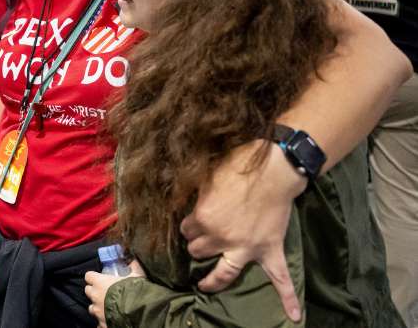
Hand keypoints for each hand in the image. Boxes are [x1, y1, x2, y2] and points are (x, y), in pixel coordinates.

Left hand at [84, 263, 142, 327]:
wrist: (138, 312)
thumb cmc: (135, 291)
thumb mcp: (136, 275)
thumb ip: (133, 267)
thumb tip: (134, 259)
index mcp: (100, 282)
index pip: (88, 276)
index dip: (94, 277)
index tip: (99, 278)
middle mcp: (95, 296)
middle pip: (88, 291)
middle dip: (95, 292)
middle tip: (105, 293)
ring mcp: (97, 311)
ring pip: (92, 308)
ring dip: (98, 307)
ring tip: (108, 308)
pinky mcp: (101, 324)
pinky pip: (99, 322)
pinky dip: (103, 321)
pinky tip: (111, 320)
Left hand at [181, 140, 305, 321]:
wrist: (274, 170)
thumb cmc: (238, 167)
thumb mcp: (207, 178)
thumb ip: (198, 196)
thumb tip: (191, 200)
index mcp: (203, 219)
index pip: (186, 229)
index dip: (189, 225)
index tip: (192, 222)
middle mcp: (221, 239)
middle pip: (199, 251)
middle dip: (197, 246)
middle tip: (200, 242)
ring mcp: (246, 248)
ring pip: (223, 272)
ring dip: (213, 279)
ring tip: (205, 286)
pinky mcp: (269, 250)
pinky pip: (280, 278)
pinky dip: (288, 297)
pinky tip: (293, 316)